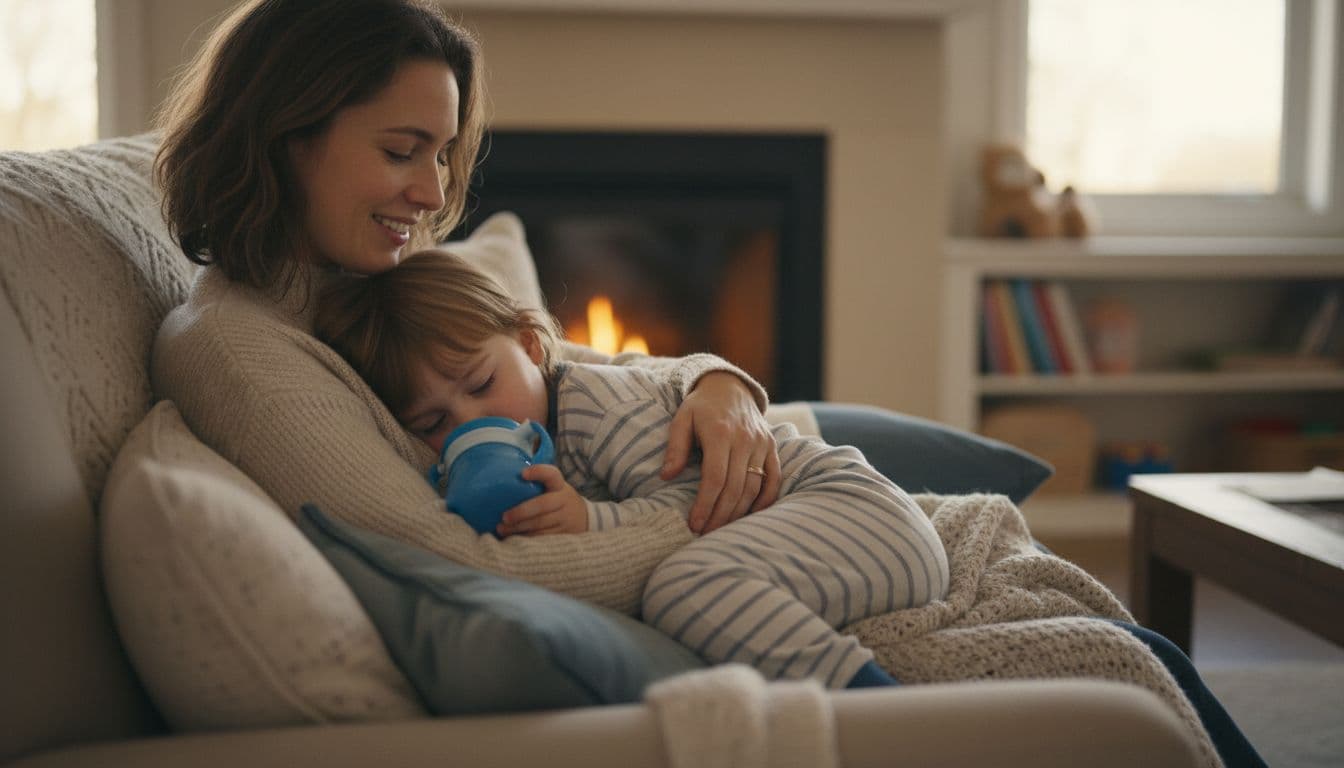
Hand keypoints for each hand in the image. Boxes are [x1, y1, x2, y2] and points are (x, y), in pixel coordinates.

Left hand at [498, 464, 588, 536]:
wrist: (586, 518)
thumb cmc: (560, 500)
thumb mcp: (556, 488)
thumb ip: (538, 485)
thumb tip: (506, 481)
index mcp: (560, 486)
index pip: (552, 475)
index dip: (538, 472)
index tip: (522, 474)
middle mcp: (564, 501)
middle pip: (542, 505)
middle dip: (521, 512)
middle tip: (504, 517)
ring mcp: (565, 519)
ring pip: (540, 525)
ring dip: (519, 528)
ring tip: (502, 529)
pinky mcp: (564, 534)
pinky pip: (542, 537)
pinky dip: (526, 538)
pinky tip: (514, 537)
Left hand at [661, 371, 780, 533]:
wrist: (729, 386)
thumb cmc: (700, 406)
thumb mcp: (681, 419)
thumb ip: (675, 447)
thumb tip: (666, 476)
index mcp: (720, 432)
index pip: (715, 478)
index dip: (705, 504)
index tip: (694, 524)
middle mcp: (744, 439)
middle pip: (735, 487)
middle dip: (720, 515)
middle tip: (706, 534)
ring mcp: (761, 443)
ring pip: (754, 487)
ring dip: (739, 512)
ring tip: (722, 529)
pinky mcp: (772, 447)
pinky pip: (774, 478)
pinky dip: (766, 500)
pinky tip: (752, 516)